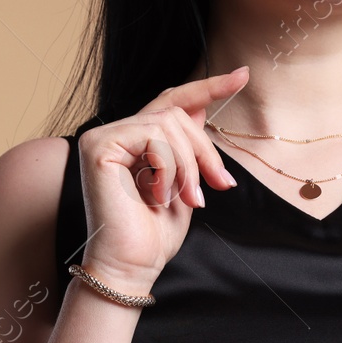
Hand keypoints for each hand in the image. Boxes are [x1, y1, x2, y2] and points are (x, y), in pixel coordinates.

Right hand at [75, 67, 248, 294]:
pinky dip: (169, 169)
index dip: (209, 86)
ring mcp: (103, 137)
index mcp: (135, 141)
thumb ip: (188, 151)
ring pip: (169, 124)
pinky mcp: (99, 146)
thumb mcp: (184, 186)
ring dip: (189, 165)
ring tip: (189, 199)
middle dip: (206, 151)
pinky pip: (153, 137)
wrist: (132, 267)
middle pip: (178, 113)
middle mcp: (115, 133)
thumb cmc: (154, 236)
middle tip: (219, 186)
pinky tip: (161, 196)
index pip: (173, 101)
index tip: (243, 75)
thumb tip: (201, 112)